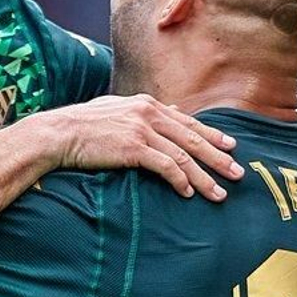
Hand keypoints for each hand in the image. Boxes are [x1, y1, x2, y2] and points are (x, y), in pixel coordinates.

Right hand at [31, 95, 242, 200]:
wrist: (58, 133)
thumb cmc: (83, 125)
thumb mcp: (116, 109)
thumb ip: (144, 110)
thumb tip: (169, 109)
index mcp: (146, 104)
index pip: (187, 121)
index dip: (212, 135)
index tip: (231, 147)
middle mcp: (148, 113)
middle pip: (192, 139)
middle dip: (218, 157)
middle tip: (237, 173)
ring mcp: (141, 130)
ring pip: (183, 155)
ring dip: (204, 177)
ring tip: (218, 193)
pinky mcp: (132, 148)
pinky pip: (165, 166)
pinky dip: (179, 180)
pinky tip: (187, 193)